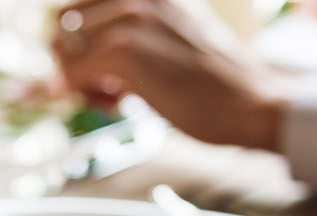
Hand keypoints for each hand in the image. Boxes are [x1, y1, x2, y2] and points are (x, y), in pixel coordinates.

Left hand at [51, 0, 288, 150]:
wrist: (253, 102)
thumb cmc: (217, 80)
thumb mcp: (174, 34)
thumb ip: (133, 32)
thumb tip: (77, 56)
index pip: (80, 3)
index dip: (80, 37)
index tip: (99, 66)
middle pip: (63, 21)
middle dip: (73, 56)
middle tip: (103, 84)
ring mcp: (129, 18)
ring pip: (63, 48)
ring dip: (79, 77)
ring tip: (114, 96)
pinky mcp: (122, 50)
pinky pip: (72, 73)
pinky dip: (86, 96)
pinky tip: (119, 104)